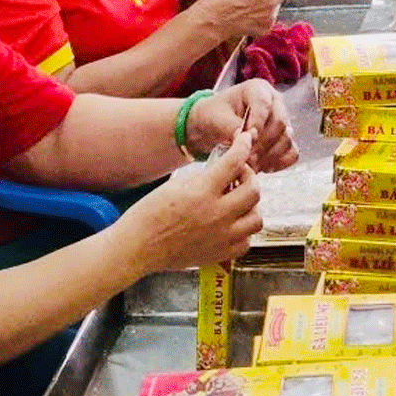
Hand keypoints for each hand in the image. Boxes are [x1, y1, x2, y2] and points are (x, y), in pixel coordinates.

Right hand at [121, 128, 262, 271]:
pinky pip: (247, 241)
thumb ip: (203, 179)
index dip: (243, 146)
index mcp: (201, 192)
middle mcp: (216, 215)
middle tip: (239, 176)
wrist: (138, 247)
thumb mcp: (174, 186)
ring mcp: (221, 237)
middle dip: (250, 178)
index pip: (233, 162)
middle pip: (254, 191)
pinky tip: (232, 225)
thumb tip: (223, 172)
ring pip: (257, 218)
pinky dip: (244, 232)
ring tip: (238, 203)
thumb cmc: (149, 216)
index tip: (245, 140)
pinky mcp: (220, 254)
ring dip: (251, 207)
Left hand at [190, 80, 296, 170]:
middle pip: (280, 123)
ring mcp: (283, 122)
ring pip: (287, 140)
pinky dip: (278, 162)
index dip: (257, 123)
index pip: (265, 104)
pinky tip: (262, 167)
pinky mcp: (285, 140)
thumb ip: (230, 126)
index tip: (245, 139)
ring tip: (250, 165)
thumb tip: (246, 139)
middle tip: (246, 158)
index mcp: (258, 89)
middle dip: (262, 143)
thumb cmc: (213, 116)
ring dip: (269, 156)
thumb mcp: (215, 118)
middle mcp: (276, 103)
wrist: (212, 128)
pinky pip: (291, 153)